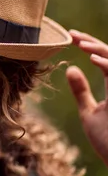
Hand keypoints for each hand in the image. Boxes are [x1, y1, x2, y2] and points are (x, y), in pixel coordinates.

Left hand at [66, 29, 107, 165]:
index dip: (89, 44)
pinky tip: (91, 58)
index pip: (104, 57)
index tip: (71, 37)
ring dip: (100, 49)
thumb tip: (71, 68)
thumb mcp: (89, 112)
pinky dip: (107, 64)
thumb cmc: (107, 141)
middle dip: (93, 41)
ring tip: (80, 43)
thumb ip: (81, 91)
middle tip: (72, 34)